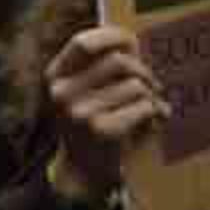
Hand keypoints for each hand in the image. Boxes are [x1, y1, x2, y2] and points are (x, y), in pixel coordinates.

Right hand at [44, 25, 169, 204]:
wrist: (82, 172)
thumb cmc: (89, 125)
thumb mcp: (81, 91)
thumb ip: (98, 66)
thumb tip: (132, 42)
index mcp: (55, 76)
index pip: (83, 42)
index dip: (111, 37)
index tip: (132, 43)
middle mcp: (63, 92)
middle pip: (118, 61)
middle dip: (143, 71)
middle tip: (152, 85)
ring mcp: (81, 112)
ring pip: (135, 85)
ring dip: (151, 95)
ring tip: (151, 107)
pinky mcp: (103, 131)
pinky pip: (143, 107)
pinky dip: (154, 112)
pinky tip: (152, 120)